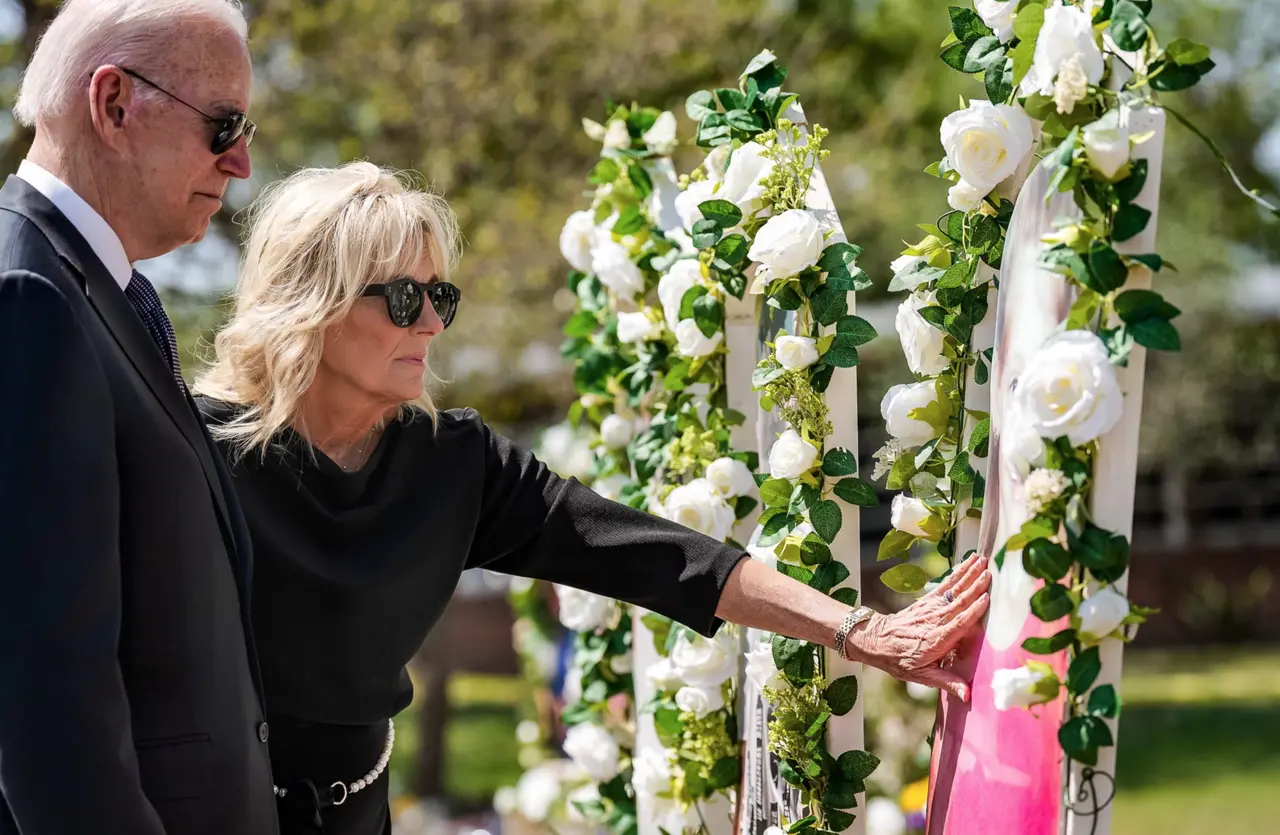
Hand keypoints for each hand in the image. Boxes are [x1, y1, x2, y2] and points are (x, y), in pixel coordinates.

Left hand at [846, 551, 990, 700]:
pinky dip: (957, 574)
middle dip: (975, 586)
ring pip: (953, 589)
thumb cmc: (900, 660)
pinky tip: (967, 564)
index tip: (987, 598)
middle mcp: (935, 621)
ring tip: (982, 561)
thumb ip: (946, 682)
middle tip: (991, 572)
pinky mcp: (927, 601)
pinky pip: (945, 585)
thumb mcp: (922, 676)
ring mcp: (931, 608)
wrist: (877, 641)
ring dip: (968, 574)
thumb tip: (967, 694)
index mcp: (937, 640)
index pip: (959, 623)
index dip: (973, 611)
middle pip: (959, 601)